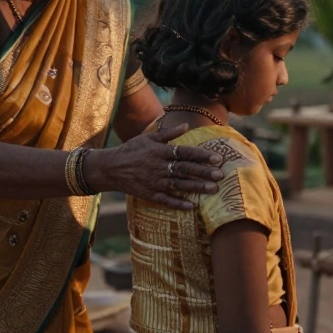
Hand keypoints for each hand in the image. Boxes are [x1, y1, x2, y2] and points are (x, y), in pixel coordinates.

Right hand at [93, 124, 224, 209]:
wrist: (111, 168)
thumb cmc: (131, 150)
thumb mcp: (148, 138)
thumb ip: (168, 133)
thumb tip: (187, 125)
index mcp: (160, 151)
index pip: (184, 153)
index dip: (201, 155)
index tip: (217, 158)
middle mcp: (159, 167)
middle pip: (185, 169)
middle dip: (203, 172)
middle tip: (220, 175)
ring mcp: (155, 182)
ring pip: (179, 185)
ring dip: (197, 187)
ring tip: (213, 189)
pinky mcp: (150, 194)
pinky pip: (166, 200)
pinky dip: (179, 203)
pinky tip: (192, 206)